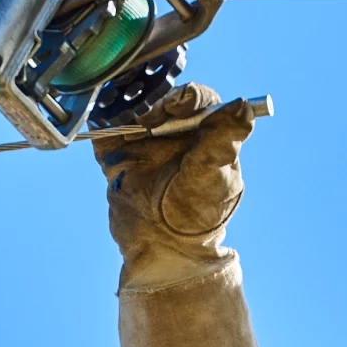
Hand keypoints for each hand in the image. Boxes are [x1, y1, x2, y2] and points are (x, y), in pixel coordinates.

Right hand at [94, 83, 256, 290]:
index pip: (199, 100)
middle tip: (151, 121)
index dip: (187, 97)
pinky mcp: (117, 159)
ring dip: (129, 111)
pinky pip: (105, 134)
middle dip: (156, 104)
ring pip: (134, 111)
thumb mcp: (214, 177)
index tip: (178, 107)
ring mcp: (144, 145)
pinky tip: (106, 129)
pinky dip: (103, 126)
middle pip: (164, 101)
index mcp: (205, 136)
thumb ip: (225, 140)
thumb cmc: (198, 217)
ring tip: (132, 130)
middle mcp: (175, 136)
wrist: (162, 250)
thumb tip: (243, 105)